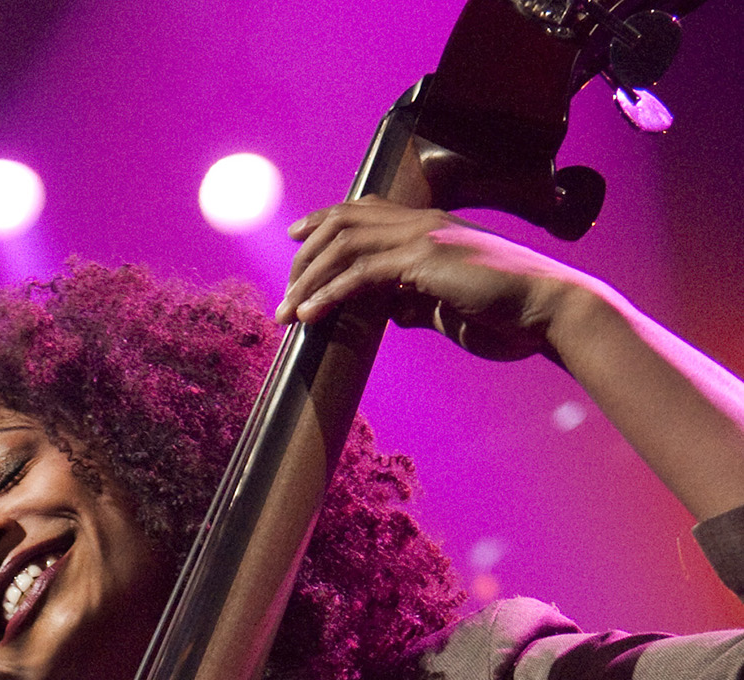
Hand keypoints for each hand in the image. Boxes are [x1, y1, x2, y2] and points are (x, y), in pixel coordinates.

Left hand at [277, 199, 587, 363]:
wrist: (548, 311)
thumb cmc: (510, 314)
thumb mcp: (451, 307)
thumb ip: (419, 303)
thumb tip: (392, 310)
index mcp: (432, 228)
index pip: (367, 211)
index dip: (327, 221)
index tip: (296, 239)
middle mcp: (424, 223)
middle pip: (346, 221)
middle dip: (307, 255)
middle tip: (283, 291)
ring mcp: (425, 237)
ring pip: (347, 245)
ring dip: (310, 279)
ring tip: (286, 312)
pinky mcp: (425, 261)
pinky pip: (362, 273)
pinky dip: (329, 294)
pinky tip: (309, 314)